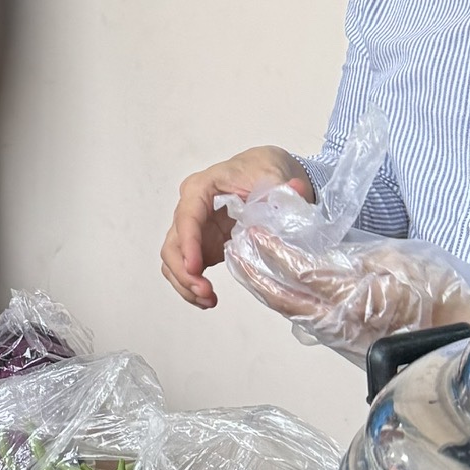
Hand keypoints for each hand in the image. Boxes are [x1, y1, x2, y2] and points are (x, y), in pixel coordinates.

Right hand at [160, 146, 311, 310]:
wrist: (267, 172)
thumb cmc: (263, 169)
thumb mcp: (274, 175)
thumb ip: (283, 187)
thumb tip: (296, 190)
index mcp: (201, 188)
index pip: (187, 217)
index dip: (188, 244)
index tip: (196, 268)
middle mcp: (191, 208)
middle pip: (173, 243)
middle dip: (184, 272)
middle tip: (205, 292)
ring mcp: (195, 229)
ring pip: (174, 260)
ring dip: (185, 283)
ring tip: (208, 300)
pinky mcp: (203, 245)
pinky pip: (187, 268)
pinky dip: (192, 285)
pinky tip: (207, 299)